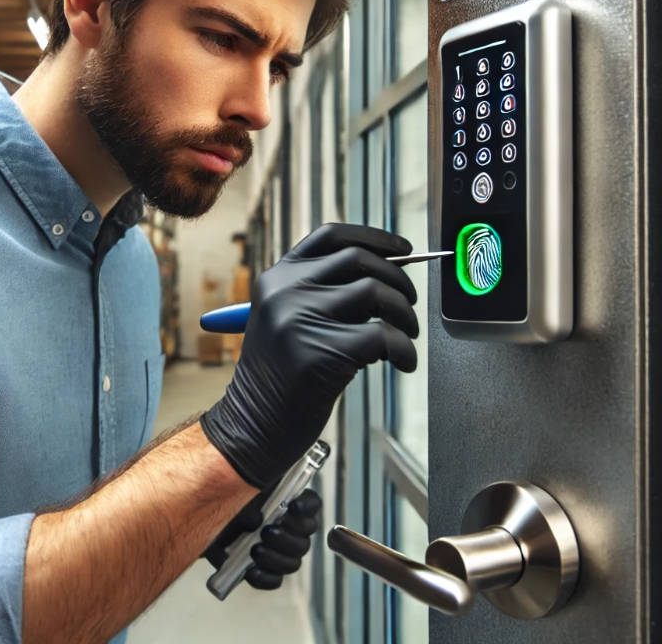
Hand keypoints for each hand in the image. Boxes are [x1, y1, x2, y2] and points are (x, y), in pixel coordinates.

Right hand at [201, 223, 417, 488]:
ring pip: (375, 292)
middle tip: (410, 302)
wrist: (253, 426)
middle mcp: (285, 291)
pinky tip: (403, 362)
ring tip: (407, 333)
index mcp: (277, 278)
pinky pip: (383, 336)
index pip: (332, 236)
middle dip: (398, 278)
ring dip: (404, 313)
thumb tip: (391, 270)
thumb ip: (327, 292)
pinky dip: (404, 349)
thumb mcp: (289, 320)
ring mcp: (299, 319)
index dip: (374, 238)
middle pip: (358, 259)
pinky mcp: (321, 352)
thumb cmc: (282, 376)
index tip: (404, 249)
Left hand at [204, 489, 321, 589]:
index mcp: (291, 503)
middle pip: (305, 538)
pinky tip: (251, 570)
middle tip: (267, 531)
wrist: (207, 521)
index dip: (307, 505)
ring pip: (293, 562)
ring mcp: (281, 552)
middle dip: (287, 537)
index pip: (312, 503)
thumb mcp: (242, 492)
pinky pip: (275, 580)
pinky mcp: (266, 570)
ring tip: (255, 550)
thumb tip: (256, 521)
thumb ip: (252, 501)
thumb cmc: (231, 500)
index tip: (293, 505)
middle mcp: (291, 529)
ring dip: (276, 558)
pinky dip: (264, 577)